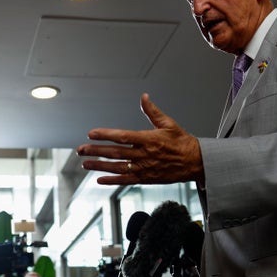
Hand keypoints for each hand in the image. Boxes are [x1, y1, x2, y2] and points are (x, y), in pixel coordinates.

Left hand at [76, 93, 203, 184]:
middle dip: (96, 151)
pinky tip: (99, 179)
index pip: (122, 136)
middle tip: (81, 149)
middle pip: (115, 152)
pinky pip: (126, 180)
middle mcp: (144, 154)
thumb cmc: (182, 141)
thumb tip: (144, 97)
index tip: (91, 133)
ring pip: (118, 167)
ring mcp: (145, 168)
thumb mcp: (169, 124)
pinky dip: (112, 180)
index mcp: (149, 139)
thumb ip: (153, 111)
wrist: (196, 162)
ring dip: (99, 166)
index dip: (105, 135)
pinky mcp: (147, 179)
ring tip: (85, 163)